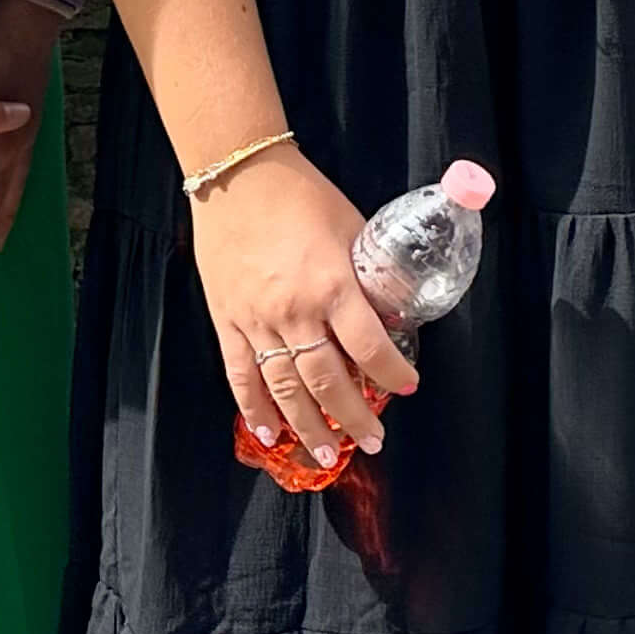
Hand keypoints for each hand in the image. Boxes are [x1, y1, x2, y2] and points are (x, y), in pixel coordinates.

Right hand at [189, 144, 414, 469]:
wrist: (239, 178)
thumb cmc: (303, 196)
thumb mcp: (353, 228)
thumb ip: (369, 273)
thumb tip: (390, 310)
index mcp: (333, 285)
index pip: (369, 346)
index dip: (392, 373)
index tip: (408, 387)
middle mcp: (295, 311)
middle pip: (327, 380)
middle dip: (354, 417)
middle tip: (375, 441)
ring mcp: (256, 321)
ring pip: (284, 389)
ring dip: (308, 427)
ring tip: (329, 456)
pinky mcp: (226, 322)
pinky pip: (240, 376)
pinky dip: (254, 409)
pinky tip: (269, 434)